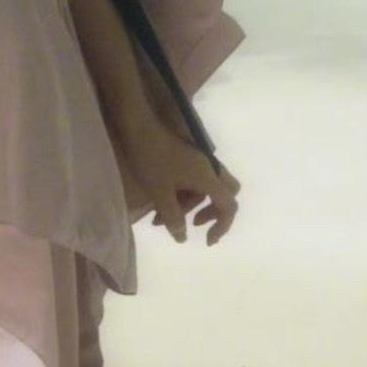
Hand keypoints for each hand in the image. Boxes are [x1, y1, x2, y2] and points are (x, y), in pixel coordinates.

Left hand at [109, 94, 241, 247]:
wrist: (138, 126)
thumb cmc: (151, 159)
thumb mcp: (160, 192)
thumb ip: (173, 217)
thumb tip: (182, 237)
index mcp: (208, 177)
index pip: (229, 205)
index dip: (222, 226)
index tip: (207, 241)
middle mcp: (209, 168)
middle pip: (223, 194)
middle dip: (210, 212)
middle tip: (192, 224)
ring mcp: (198, 161)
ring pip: (204, 188)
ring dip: (187, 205)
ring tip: (161, 218)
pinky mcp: (187, 157)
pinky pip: (193, 179)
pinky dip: (181, 193)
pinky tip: (160, 201)